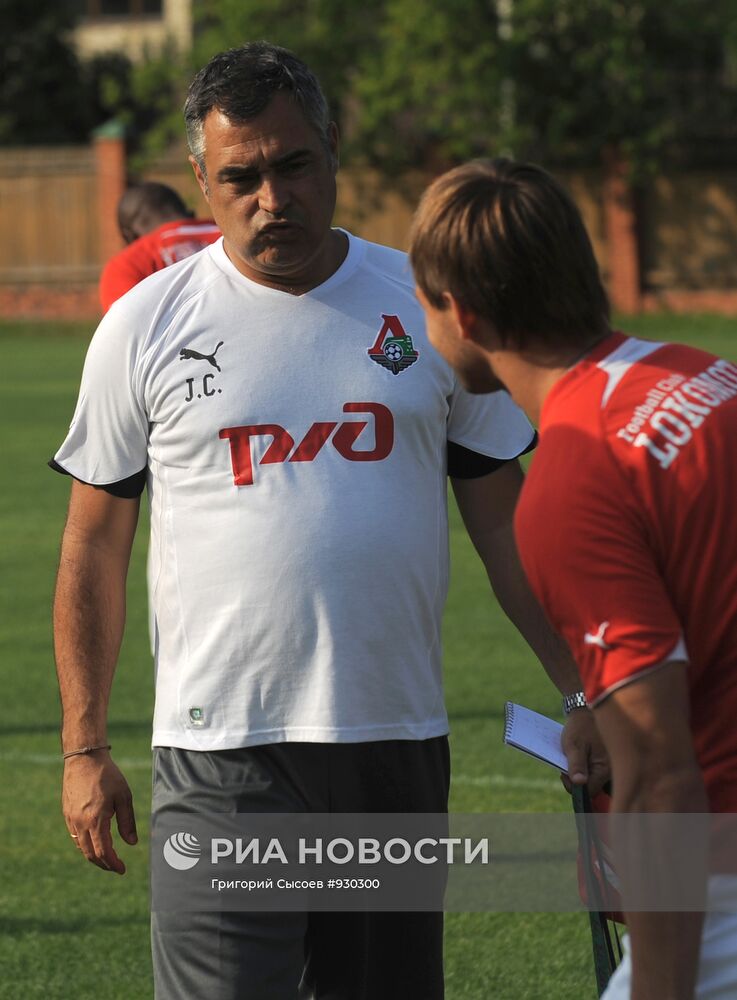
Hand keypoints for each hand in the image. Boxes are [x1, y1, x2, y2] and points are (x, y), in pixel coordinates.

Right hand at [63, 752, 136, 874]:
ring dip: (94, 856)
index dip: (113, 864)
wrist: (85, 758)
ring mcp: (71, 819)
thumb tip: (132, 843)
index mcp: (96, 820)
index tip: (122, 869)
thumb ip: (127, 822)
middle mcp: (80, 823)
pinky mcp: (67, 813)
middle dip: (104, 864)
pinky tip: (95, 842)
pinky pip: (75, 836)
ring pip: (81, 847)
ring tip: (107, 857)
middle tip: (116, 867)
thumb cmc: (108, 776)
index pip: (103, 852)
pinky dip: (85, 845)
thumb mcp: (124, 797)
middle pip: (90, 854)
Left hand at [560, 708, 609, 795]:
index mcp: (606, 768)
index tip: (564, 772)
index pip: (590, 791)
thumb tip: (579, 784)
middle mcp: (613, 770)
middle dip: (577, 779)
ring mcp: (612, 766)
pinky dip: (586, 766)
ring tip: (574, 757)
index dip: (574, 786)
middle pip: (592, 786)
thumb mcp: (574, 745)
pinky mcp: (609, 761)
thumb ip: (576, 765)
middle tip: (568, 764)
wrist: (588, 709)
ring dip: (582, 772)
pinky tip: (580, 755)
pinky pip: (596, 770)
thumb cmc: (581, 726)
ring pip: (594, 779)